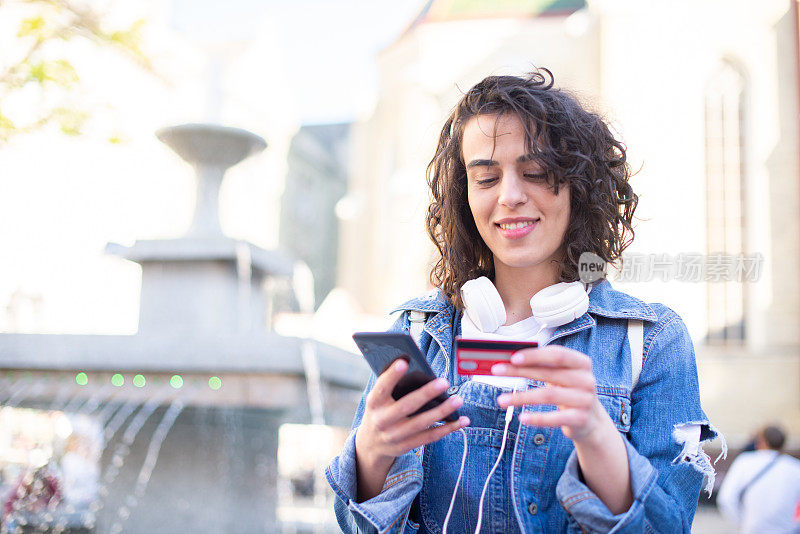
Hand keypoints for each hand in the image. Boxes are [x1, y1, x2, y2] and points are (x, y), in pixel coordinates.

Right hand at [354, 359, 469, 500]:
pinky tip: (461, 420)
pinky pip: (430, 437)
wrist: (370, 445)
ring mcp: (394, 436)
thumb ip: (391, 387)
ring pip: (422, 423)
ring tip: (458, 399)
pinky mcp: (406, 446)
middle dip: (426, 393)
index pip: (382, 387)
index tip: (404, 361)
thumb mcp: (378, 400)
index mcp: (374, 403)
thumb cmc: (380, 412)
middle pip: (407, 406)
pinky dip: (447, 428)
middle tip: (444, 382)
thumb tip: (414, 366)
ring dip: (442, 411)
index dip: (392, 375)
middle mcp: (382, 420)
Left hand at [491, 346, 613, 442]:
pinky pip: (554, 418)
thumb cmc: (569, 391)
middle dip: (519, 371)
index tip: (512, 357)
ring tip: (501, 400)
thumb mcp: (561, 375)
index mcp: (581, 363)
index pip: (557, 354)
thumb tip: (510, 359)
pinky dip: (536, 418)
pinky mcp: (580, 419)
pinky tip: (521, 417)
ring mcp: (585, 400)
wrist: (591, 420)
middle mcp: (586, 380)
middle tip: (497, 370)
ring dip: (521, 397)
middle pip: (548, 373)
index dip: (534, 355)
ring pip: (548, 396)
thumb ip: (542, 366)